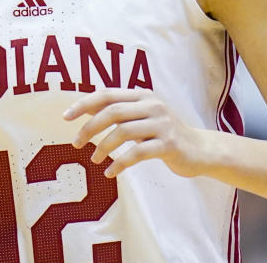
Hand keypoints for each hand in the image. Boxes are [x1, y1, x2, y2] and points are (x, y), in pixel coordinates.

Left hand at [64, 89, 209, 178]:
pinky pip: (137, 153)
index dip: (84, 104)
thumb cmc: (164, 133)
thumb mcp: (142, 117)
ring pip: (122, 132)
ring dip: (103, 147)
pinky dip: (120, 163)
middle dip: (89, 128)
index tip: (66, 117)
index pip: (107, 94)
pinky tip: (111, 172)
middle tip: (76, 143)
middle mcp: (152, 105)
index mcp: (142, 95)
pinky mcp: (168, 144)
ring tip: (94, 159)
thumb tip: (85, 108)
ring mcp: (161, 124)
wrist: (200, 149)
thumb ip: (119, 111)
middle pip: (112, 112)